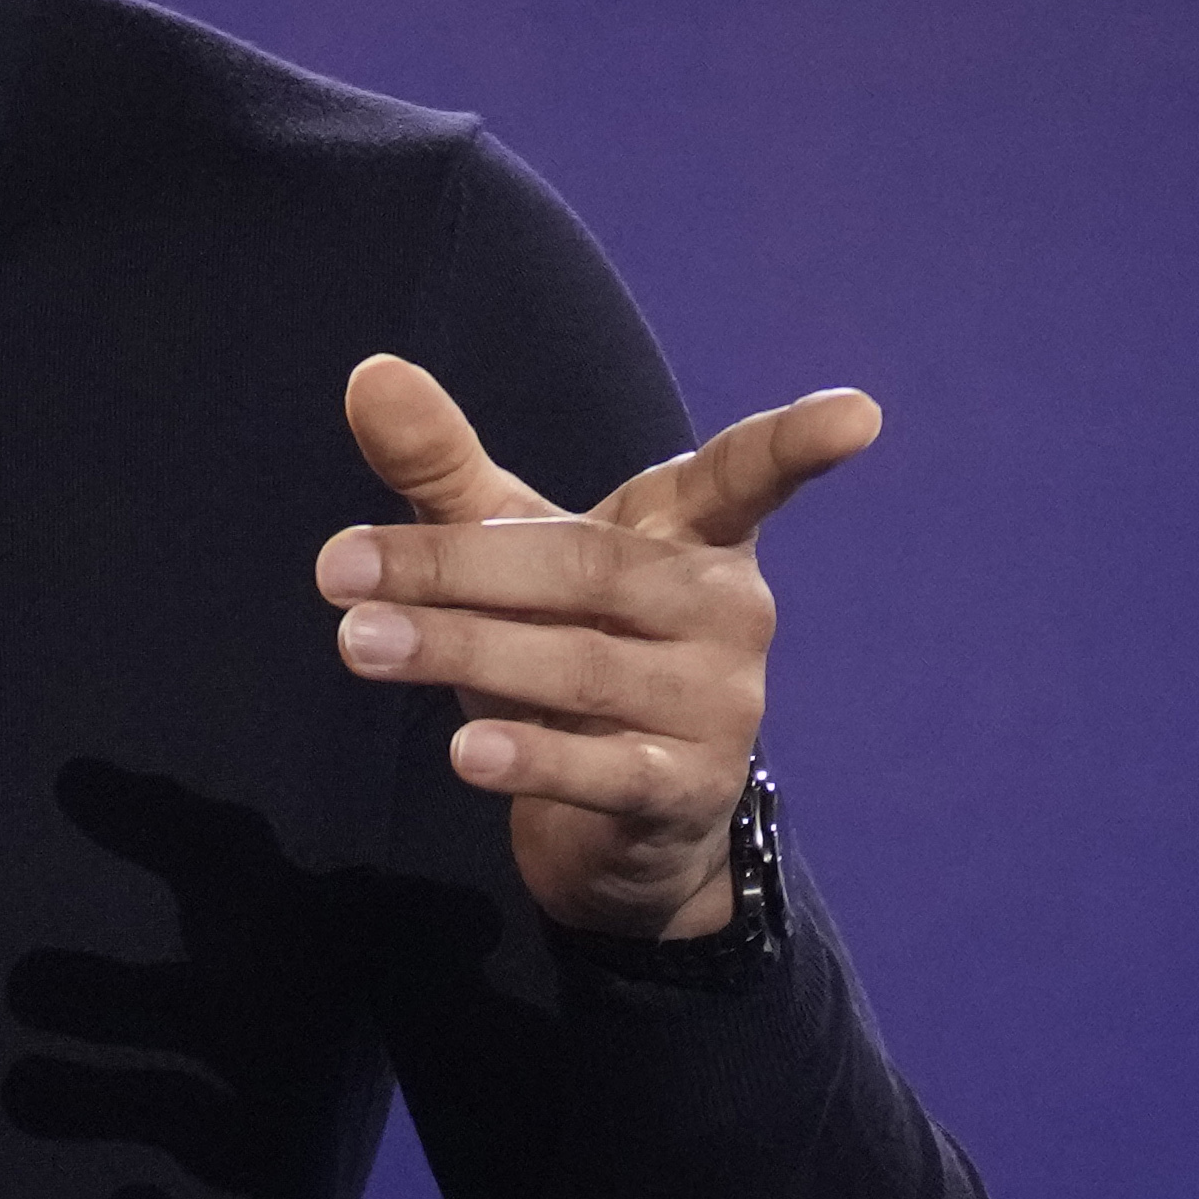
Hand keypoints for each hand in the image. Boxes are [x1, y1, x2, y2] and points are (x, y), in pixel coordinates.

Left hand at [318, 353, 879, 939]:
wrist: (622, 828)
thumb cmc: (567, 648)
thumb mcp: (510, 552)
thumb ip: (445, 467)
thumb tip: (367, 370)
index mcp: (696, 535)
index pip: (749, 478)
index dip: (800, 444)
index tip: (861, 414)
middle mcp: (725, 611)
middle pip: (589, 570)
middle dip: (457, 567)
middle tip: (337, 568)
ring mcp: (718, 707)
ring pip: (580, 666)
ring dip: (458, 653)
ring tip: (357, 643)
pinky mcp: (686, 793)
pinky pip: (605, 770)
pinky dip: (532, 757)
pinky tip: (464, 753)